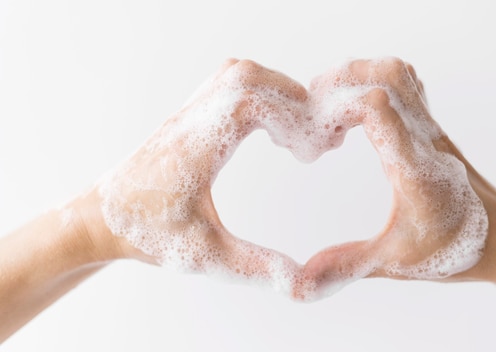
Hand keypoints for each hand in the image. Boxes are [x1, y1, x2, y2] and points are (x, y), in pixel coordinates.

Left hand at [80, 59, 312, 292]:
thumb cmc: (146, 236)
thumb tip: (303, 284)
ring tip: (294, 135)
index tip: (308, 152)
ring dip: (275, 93)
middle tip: (311, 142)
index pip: (248, 101)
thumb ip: (255, 267)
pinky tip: (270, 131)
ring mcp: (187, 115)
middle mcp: (190, 122)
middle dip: (290, 99)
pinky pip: (227, 86)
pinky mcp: (187, 118)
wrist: (99, 220)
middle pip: (245, 76)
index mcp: (195, 149)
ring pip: (236, 74)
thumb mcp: (205, 257)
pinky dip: (258, 96)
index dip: (290, 116)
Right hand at [299, 58, 493, 296]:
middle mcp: (425, 139)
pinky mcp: (434, 131)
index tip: (317, 135)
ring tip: (331, 104)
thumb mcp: (395, 263)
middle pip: (388, 75)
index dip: (338, 106)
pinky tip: (358, 114)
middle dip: (343, 80)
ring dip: (361, 76)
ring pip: (399, 74)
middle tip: (314, 106)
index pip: (379, 108)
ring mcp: (432, 131)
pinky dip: (377, 84)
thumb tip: (301, 282)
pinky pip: (407, 87)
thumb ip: (346, 266)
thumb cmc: (457, 252)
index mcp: (414, 167)